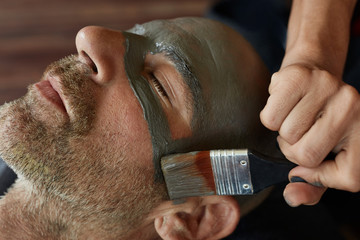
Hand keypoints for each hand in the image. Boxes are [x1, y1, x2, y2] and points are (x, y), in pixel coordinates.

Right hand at [260, 63, 359, 205]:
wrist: (311, 71)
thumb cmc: (318, 117)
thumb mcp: (327, 154)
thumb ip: (314, 184)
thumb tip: (292, 196)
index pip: (349, 177)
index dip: (324, 176)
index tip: (315, 161)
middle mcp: (352, 106)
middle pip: (306, 155)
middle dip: (293, 149)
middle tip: (301, 132)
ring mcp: (326, 88)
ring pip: (286, 136)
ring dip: (281, 132)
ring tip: (293, 115)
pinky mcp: (298, 78)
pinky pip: (270, 119)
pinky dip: (270, 117)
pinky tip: (283, 104)